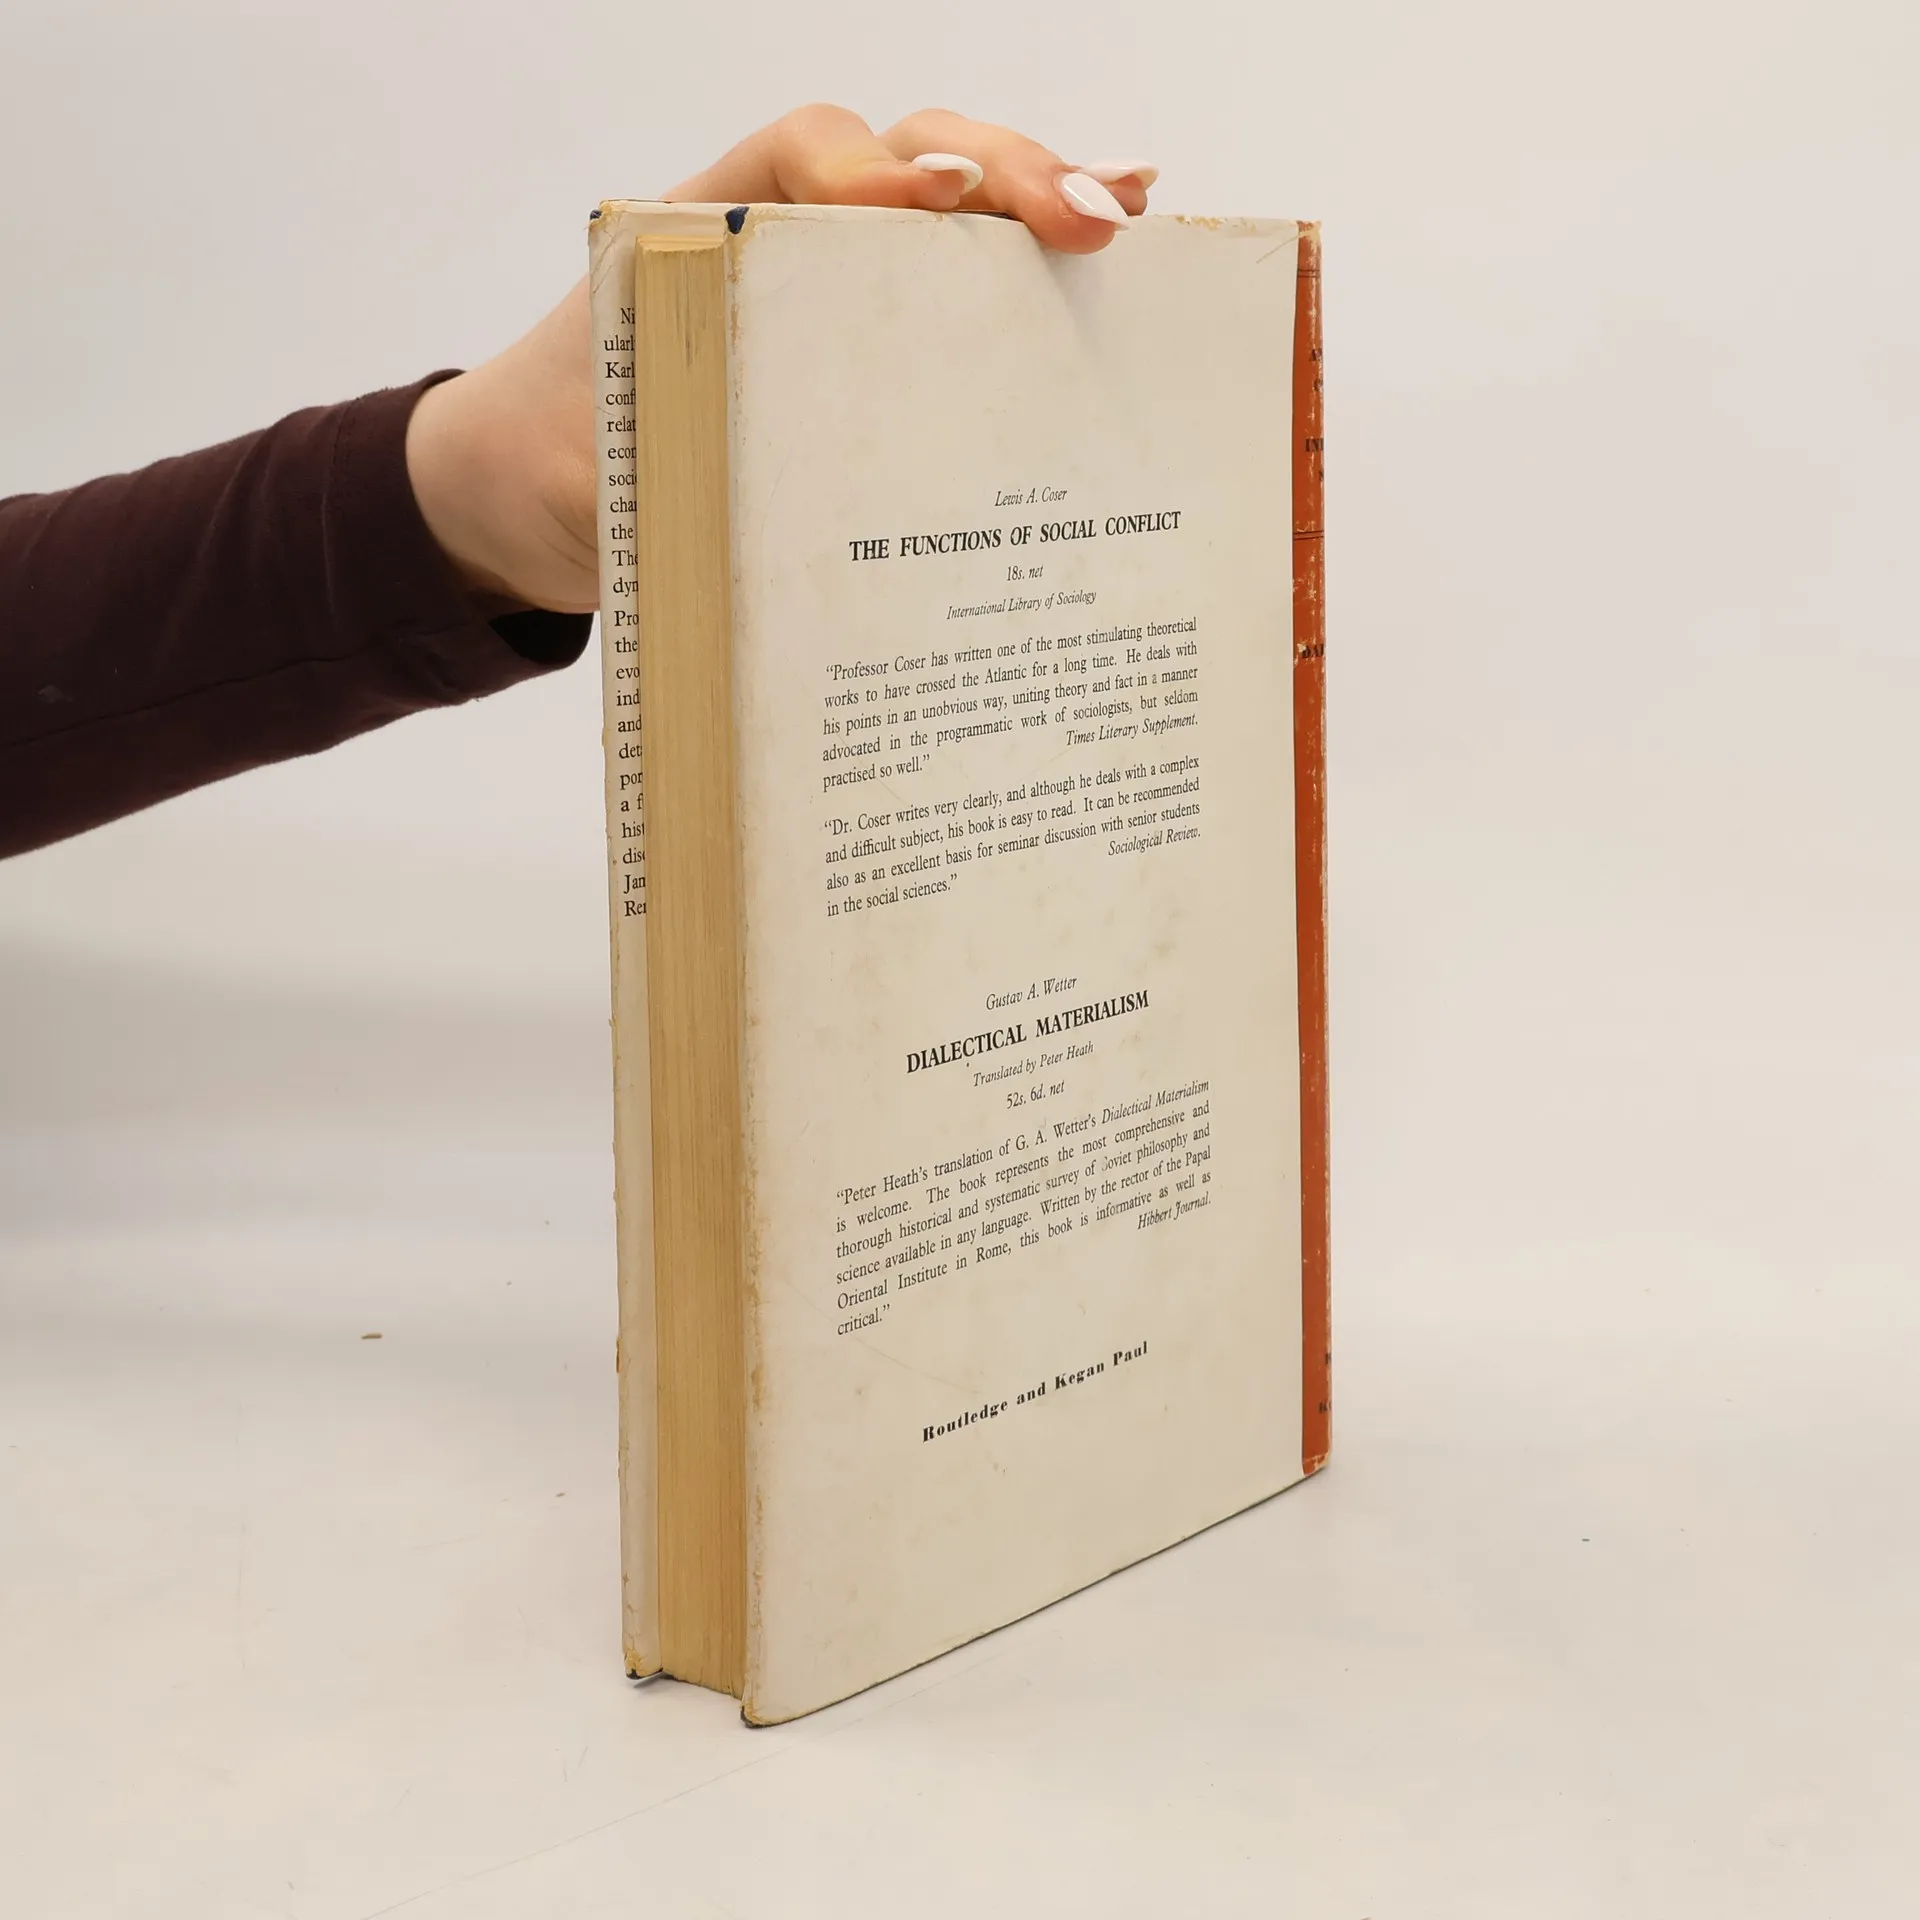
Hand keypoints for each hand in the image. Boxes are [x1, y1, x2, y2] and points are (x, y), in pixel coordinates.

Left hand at [406, 106, 1155, 614]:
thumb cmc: (565, 462)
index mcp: (702, 236)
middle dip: (1001, 177)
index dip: (868, 176)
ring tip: (1124, 215)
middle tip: (1083, 221)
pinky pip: (958, 288)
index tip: (922, 206)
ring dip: (1041, 204)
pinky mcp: (872, 346)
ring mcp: (836, 286)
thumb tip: (755, 503)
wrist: (532, 489)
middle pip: (909, 163)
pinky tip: (1114, 256)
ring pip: (952, 212)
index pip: (800, 164)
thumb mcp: (592, 472)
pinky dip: (1029, 270)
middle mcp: (783, 239)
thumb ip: (658, 465)